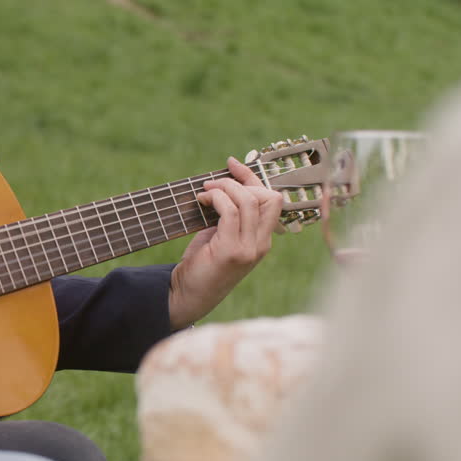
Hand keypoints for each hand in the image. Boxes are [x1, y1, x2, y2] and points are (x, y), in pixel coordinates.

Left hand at [168, 157, 283, 328]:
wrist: (188, 296)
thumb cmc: (202, 264)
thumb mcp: (220, 235)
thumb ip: (230, 215)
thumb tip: (224, 183)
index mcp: (263, 240)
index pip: (272, 199)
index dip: (252, 178)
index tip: (232, 165)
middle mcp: (261, 245)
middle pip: (268, 197)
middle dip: (240, 181)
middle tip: (212, 184)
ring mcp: (249, 250)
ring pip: (249, 202)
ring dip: (225, 188)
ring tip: (206, 192)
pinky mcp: (232, 252)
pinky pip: (231, 213)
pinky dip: (217, 200)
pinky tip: (203, 201)